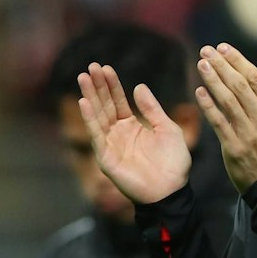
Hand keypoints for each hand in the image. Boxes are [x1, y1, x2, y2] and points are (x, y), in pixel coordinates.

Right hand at [77, 64, 192, 204]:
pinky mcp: (106, 158)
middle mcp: (118, 134)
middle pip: (105, 105)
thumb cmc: (173, 163)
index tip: (105, 68)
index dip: (112, 85)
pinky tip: (84, 102)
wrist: (171, 190)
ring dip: (90, 97)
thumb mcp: (167, 128)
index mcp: (133, 126)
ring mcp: (111, 145)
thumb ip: (152, 109)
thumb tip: (138, 86)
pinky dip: (90, 119)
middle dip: (98, 86)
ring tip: (83, 78)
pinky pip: (96, 136)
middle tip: (91, 66)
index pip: (118, 101)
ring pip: (98, 116)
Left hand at [196, 44, 256, 192]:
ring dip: (213, 80)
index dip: (237, 61)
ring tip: (201, 64)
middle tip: (206, 51)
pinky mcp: (233, 146)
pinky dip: (208, 106)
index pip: (255, 78)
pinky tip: (199, 91)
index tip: (222, 48)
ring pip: (228, 101)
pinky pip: (219, 122)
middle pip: (240, 86)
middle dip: (222, 66)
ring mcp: (248, 132)